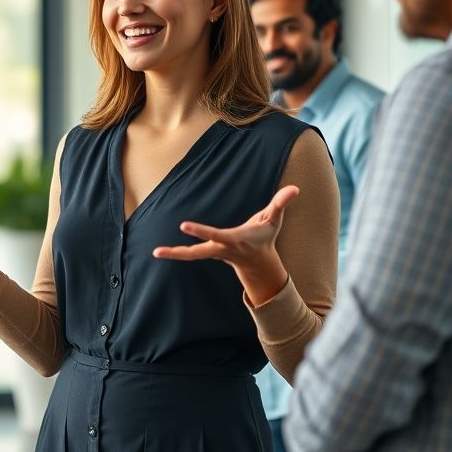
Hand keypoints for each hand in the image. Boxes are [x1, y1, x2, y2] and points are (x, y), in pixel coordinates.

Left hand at [152, 185, 298, 305]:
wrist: (259, 262)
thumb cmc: (265, 236)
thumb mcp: (274, 220)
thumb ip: (281, 203)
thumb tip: (295, 189)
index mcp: (234, 240)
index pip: (215, 235)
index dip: (201, 231)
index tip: (184, 226)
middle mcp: (220, 249)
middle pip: (198, 252)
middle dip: (180, 252)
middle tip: (159, 251)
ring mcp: (213, 253)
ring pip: (191, 255)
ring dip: (174, 254)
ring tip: (156, 252)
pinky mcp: (207, 253)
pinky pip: (190, 254)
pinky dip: (177, 253)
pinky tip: (161, 251)